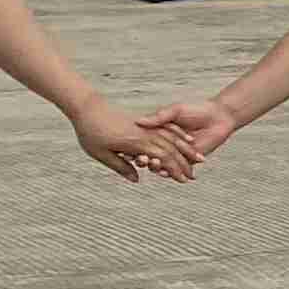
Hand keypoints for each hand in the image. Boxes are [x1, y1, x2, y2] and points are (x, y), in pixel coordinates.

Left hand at [75, 99, 192, 181]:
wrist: (88, 108)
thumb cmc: (91, 132)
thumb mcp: (101, 154)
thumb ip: (121, 166)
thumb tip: (137, 179)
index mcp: (136, 143)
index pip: (163, 158)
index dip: (174, 170)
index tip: (183, 180)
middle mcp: (146, 134)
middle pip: (172, 150)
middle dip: (185, 163)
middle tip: (194, 176)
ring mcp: (147, 126)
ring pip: (173, 139)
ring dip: (187, 150)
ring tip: (199, 158)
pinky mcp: (144, 121)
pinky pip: (167, 128)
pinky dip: (180, 135)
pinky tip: (188, 139)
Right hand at [141, 98, 240, 165]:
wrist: (219, 117)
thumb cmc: (197, 110)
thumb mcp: (175, 111)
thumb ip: (159, 117)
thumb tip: (138, 120)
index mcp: (159, 133)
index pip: (142, 143)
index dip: (135, 147)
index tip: (130, 149)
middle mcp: (166, 145)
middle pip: (149, 156)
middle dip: (144, 159)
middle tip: (142, 159)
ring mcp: (177, 154)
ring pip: (162, 165)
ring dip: (155, 167)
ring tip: (154, 164)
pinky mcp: (189, 161)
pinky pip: (176, 170)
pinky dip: (169, 173)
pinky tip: (165, 173)